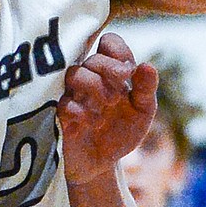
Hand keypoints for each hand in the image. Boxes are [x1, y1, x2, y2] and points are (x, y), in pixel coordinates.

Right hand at [59, 35, 158, 185]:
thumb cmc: (120, 132)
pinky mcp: (58, 114)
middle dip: (109, 72)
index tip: (128, 72)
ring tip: (107, 106)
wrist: (101, 164)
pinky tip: (92, 121)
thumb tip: (147, 66)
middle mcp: (88, 77)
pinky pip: (63, 103)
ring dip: (95, 87)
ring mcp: (71, 94)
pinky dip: (80, 110)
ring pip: (75, 74)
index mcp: (109, 71)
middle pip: (93, 58)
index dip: (118, 52)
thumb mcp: (141, 112)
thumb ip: (146, 89)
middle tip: (117, 96)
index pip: (109, 42)